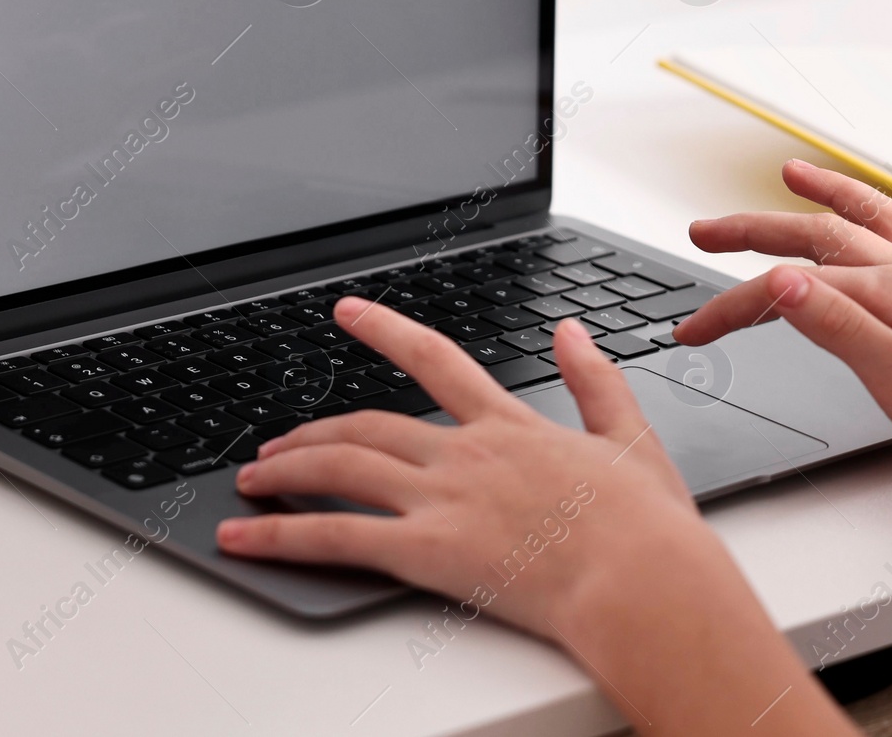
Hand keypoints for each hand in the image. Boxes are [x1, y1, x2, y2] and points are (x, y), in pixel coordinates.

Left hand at [218, 298, 861, 734]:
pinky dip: (279, 535)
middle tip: (276, 442)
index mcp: (510, 427)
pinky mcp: (425, 550)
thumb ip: (595, 380)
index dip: (385, 331)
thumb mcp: (631, 437)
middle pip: (367, 427)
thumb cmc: (648, 527)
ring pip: (340, 469)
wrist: (645, 580)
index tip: (349, 312)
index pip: (435, 360)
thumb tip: (574, 331)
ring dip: (288, 471)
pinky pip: (335, 537)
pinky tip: (243, 539)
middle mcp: (464, 454)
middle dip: (313, 432)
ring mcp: (441, 499)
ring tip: (252, 481)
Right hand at [674, 159, 891, 507]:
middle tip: (701, 231)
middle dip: (752, 230)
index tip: (692, 332)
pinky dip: (870, 214)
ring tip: (789, 174)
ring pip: (861, 222)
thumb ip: (838, 326)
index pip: (787, 289)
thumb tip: (781, 279)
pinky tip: (864, 218)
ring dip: (820, 195)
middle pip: (815, 238)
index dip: (731, 306)